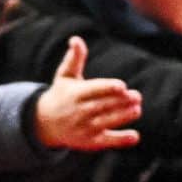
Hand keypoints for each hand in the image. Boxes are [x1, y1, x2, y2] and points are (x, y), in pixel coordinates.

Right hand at [31, 37, 141, 151]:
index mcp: (74, 94)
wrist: (44, 123)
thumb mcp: (64, 76)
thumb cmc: (61, 95)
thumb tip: (76, 39)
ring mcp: (84, 128)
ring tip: (136, 109)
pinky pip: (107, 141)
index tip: (122, 85)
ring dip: (123, 116)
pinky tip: (134, 136)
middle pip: (103, 106)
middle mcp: (78, 111)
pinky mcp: (90, 141)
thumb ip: (74, 59)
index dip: (107, 88)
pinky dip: (120, 140)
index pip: (93, 90)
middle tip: (136, 96)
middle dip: (121, 101)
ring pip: (106, 122)